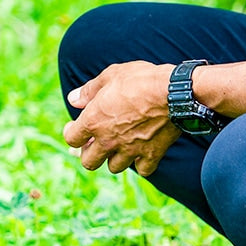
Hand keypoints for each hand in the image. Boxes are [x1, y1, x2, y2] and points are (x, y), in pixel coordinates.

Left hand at [63, 62, 180, 175]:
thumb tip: (73, 99)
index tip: (77, 128)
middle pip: (88, 162)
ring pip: (114, 167)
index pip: (71, 138)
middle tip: (97, 142)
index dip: (72, 133)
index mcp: (93, 120)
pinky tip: (143, 152)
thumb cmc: (141, 79)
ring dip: (114, 158)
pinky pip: (142, 170)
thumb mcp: (111, 75)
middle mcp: (108, 140)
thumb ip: (89, 90)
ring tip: (120, 145)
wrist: (174, 92)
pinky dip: (141, 164)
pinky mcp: (151, 155)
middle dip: (90, 153)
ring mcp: (130, 150)